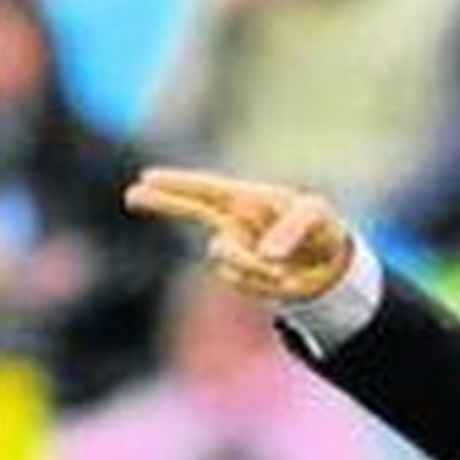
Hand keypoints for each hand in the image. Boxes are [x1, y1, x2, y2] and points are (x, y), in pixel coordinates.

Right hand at [124, 166, 352, 303]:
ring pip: (224, 258)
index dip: (177, 183)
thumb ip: (291, 228)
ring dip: (251, 265)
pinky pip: (243, 281)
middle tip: (131, 195)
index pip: (207, 188)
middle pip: (190, 210)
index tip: (147, 177)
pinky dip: (264, 282)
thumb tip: (266, 255)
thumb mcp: (315, 217)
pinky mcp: (244, 277)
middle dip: (163, 202)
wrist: (328, 264)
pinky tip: (281, 278)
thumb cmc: (320, 228)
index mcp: (248, 197)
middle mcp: (235, 221)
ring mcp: (236, 250)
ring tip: (282, 270)